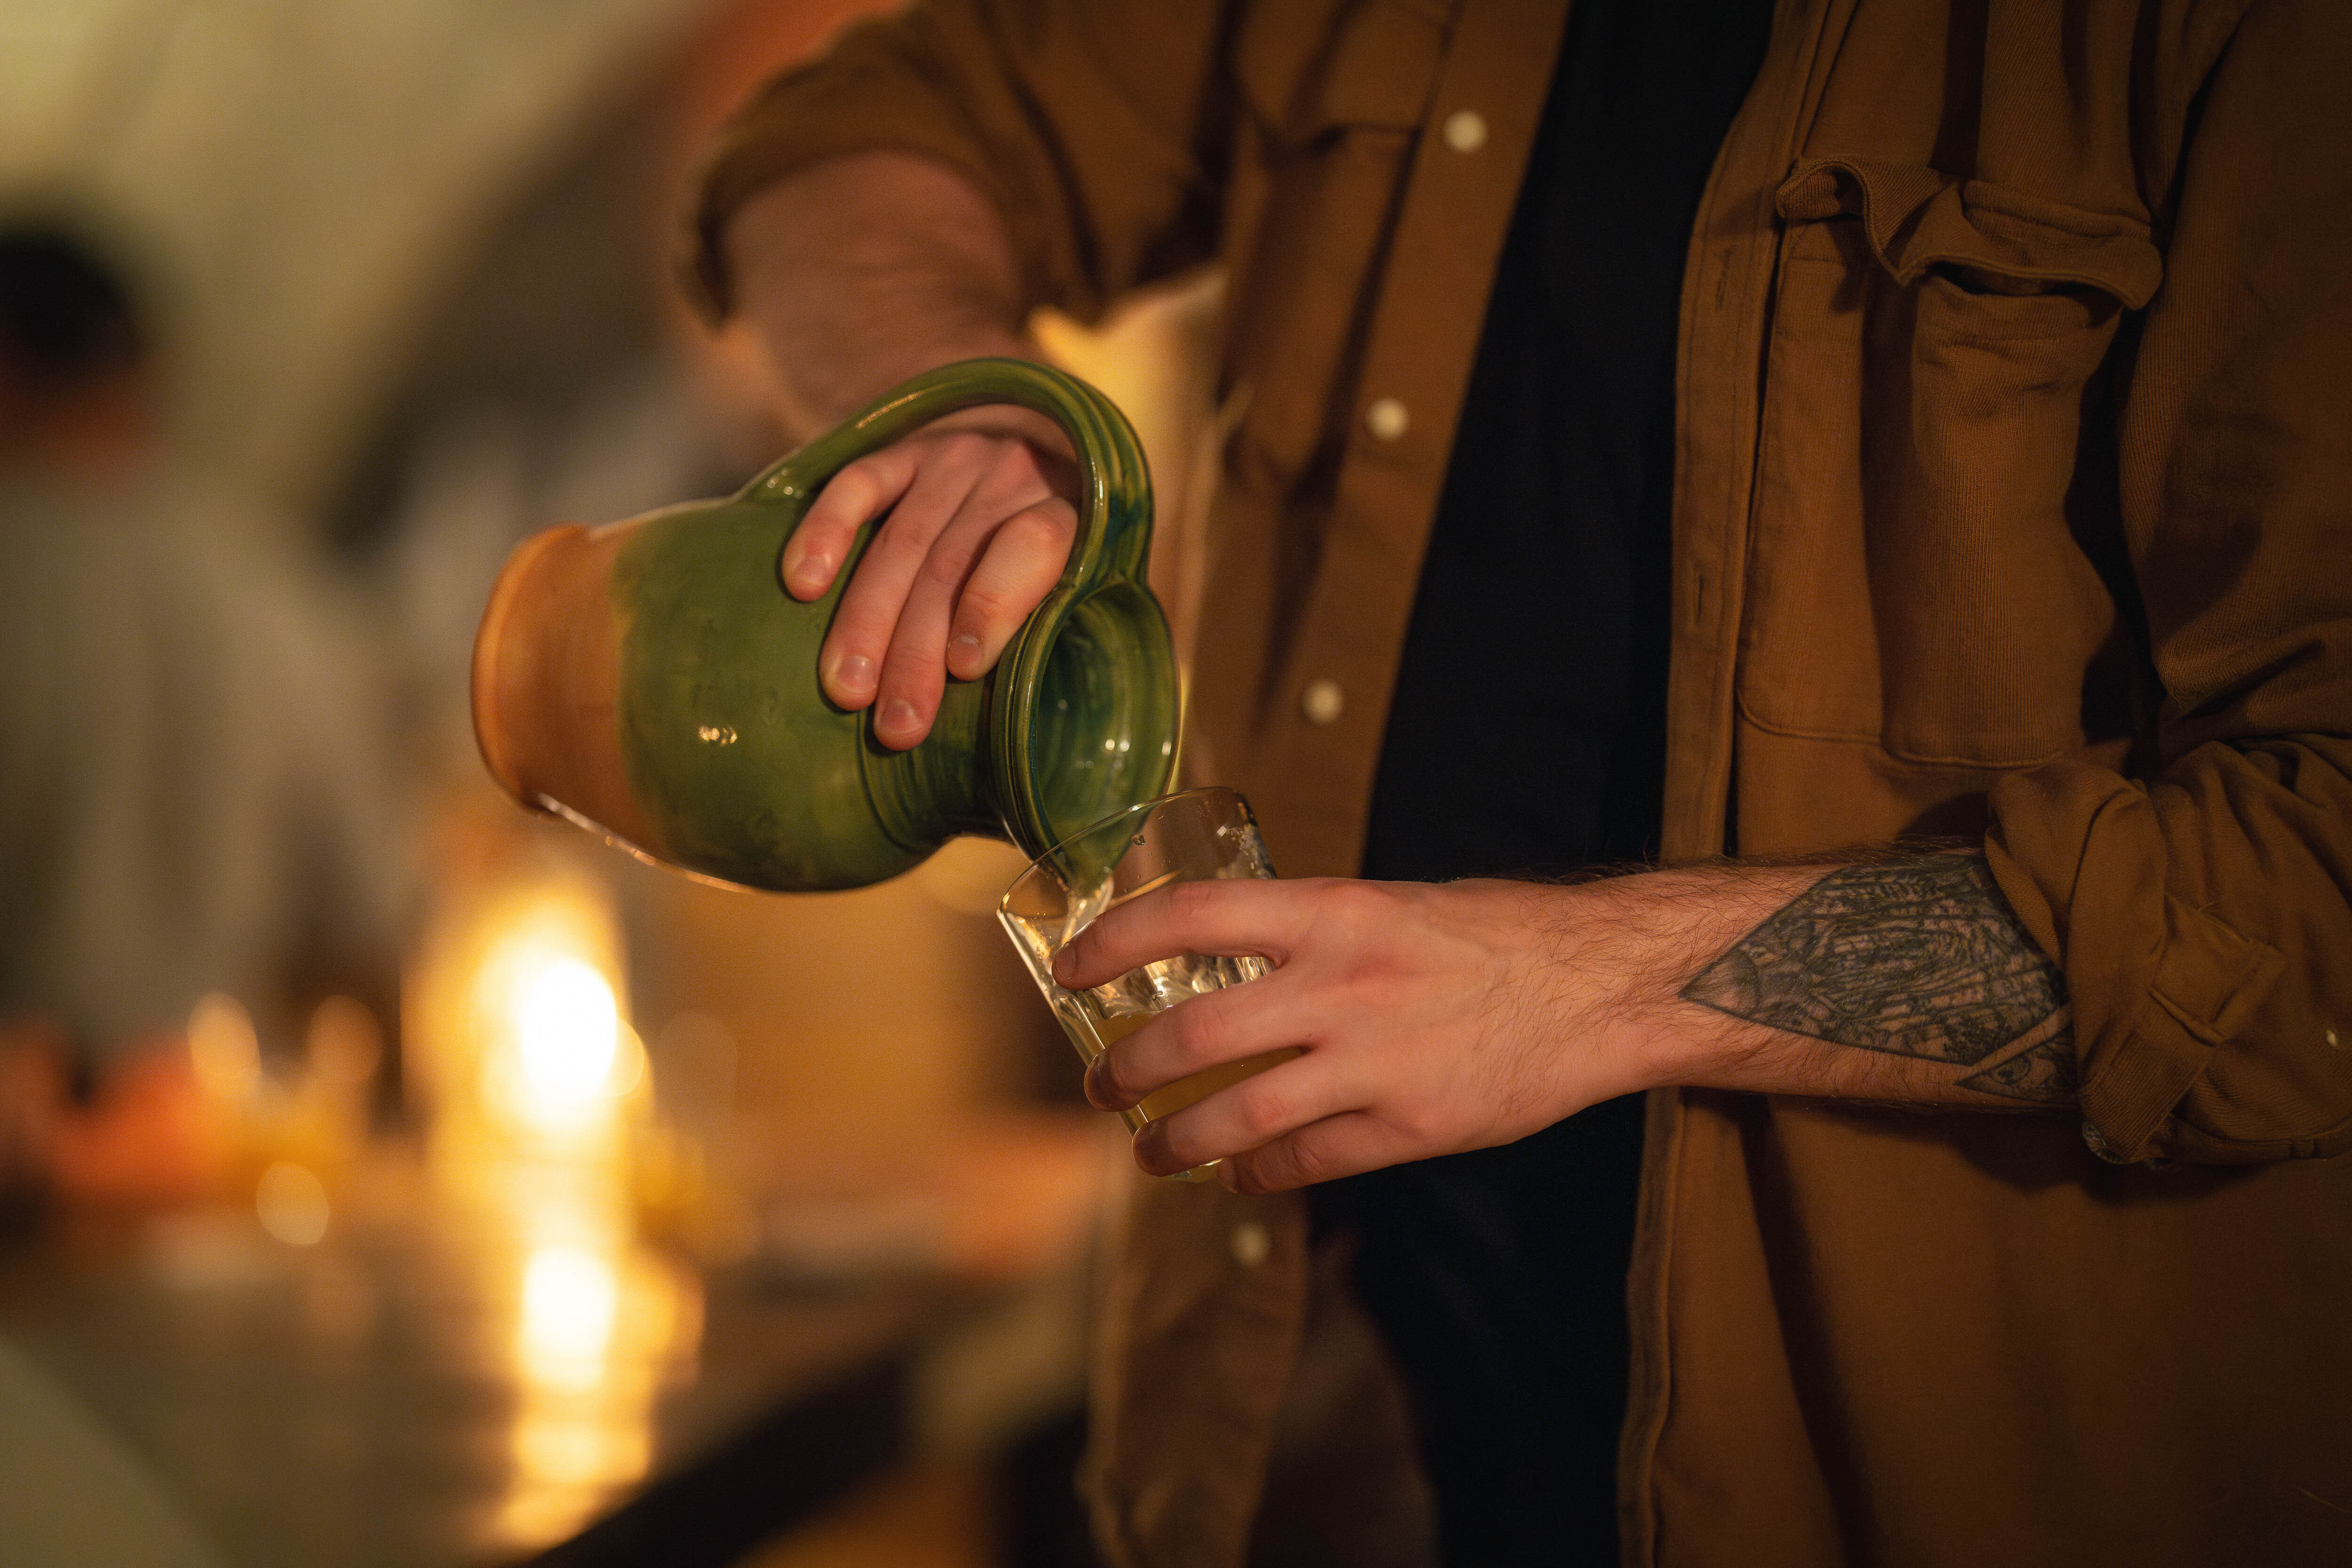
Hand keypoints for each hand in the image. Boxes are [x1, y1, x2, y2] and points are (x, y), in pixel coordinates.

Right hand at [782, 406, 1079, 748]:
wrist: (1058, 447)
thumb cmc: (1075, 549)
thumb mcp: (1092, 578)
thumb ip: (1059, 623)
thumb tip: (1007, 718)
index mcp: (1076, 509)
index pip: (1033, 544)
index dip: (994, 603)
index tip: (962, 667)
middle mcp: (1014, 474)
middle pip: (954, 564)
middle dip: (916, 650)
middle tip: (894, 725)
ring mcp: (955, 457)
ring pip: (902, 542)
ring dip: (867, 620)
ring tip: (846, 690)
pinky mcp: (907, 448)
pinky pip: (859, 484)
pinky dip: (827, 532)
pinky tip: (803, 585)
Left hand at [1050, 876, 1684, 1192]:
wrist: (1598, 984)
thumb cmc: (1490, 935)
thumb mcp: (1389, 906)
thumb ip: (1310, 934)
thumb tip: (1220, 963)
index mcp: (1333, 911)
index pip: (1190, 915)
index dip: (1113, 942)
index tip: (1069, 968)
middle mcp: (1343, 984)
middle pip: (1194, 1034)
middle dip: (1127, 1069)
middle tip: (1101, 1086)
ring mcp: (1376, 1062)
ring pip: (1238, 1116)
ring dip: (1176, 1142)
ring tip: (1151, 1154)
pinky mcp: (1411, 1127)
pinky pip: (1305, 1161)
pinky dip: (1257, 1173)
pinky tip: (1239, 1174)